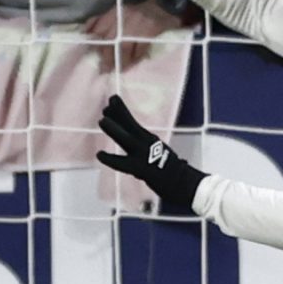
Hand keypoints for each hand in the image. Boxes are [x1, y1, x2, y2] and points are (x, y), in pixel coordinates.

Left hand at [81, 0, 186, 69]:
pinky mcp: (151, 31)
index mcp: (115, 12)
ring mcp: (138, 24)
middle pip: (110, 41)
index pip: (99, 30)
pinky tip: (133, 64)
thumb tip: (86, 32)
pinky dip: (136, 59)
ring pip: (124, 47)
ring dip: (120, 61)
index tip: (93, 57)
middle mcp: (124, 17)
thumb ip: (102, 20)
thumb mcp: (119, 12)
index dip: (95, 45)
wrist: (164, 6)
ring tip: (118, 70)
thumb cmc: (139, 12)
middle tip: (104, 69)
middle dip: (106, 57)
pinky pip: (140, 49)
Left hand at [93, 92, 206, 211]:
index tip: (113, 100)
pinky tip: (99, 154)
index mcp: (151, 140)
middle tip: (107, 106)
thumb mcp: (159, 154)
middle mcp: (147, 144)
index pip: (133, 123)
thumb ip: (146, 148)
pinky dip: (110, 159)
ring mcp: (144, 155)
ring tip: (102, 121)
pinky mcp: (140, 168)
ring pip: (126, 139)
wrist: (183, 183)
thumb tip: (133, 142)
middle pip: (130, 126)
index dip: (122, 111)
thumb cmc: (171, 171)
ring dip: (114, 129)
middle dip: (119, 115)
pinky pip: (121, 163)